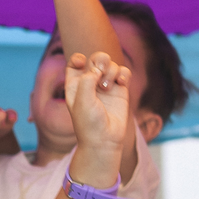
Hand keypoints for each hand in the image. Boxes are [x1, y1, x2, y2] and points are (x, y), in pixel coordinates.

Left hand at [64, 51, 130, 179]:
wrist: (104, 140)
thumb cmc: (88, 123)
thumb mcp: (82, 100)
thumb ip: (87, 79)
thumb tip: (98, 68)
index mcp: (75, 85)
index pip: (75, 63)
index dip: (78, 58)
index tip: (82, 62)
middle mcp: (90, 84)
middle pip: (95, 59)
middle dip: (99, 60)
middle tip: (100, 71)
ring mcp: (106, 86)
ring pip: (111, 65)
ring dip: (110, 71)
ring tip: (107, 88)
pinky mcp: (120, 90)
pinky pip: (123, 73)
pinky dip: (123, 74)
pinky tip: (121, 83)